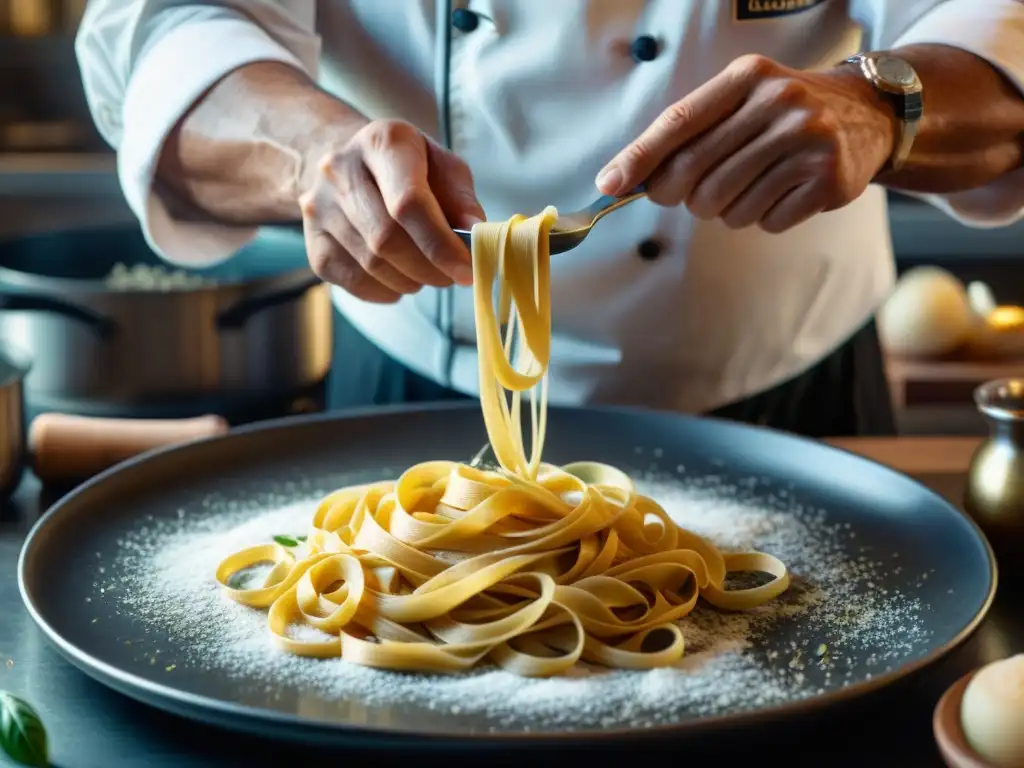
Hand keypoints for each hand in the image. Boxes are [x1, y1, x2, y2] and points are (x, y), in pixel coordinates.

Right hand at [299, 119, 485, 302]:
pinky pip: (354, 281)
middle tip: (450, 276)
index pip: (408, 203)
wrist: (347, 165)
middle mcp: (341, 170)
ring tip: (426, 272)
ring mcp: (320, 208)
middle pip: (387, 239)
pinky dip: (386, 290)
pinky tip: (400, 278)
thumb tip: (475, 232)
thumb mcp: (441, 165)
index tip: (465, 269)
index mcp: (382, 143)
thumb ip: (461, 198)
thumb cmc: (405, 167)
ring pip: (372, 265)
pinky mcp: (313, 242)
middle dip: (428, 268)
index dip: (440, 244)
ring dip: (410, 280)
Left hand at [597, 54, 896, 232]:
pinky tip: (781, 193)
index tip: (609, 185)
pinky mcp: (829, 182)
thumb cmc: (781, 113)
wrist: (867, 114)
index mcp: (748, 78)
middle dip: (681, 196)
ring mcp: (809, 143)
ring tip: (750, 185)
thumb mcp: (740, 101)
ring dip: (725, 210)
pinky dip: (762, 217)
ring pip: (728, 207)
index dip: (639, 158)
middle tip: (688, 196)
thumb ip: (685, 134)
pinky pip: (765, 222)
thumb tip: (620, 179)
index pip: (679, 122)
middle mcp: (780, 105)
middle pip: (697, 175)